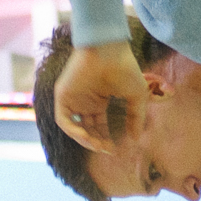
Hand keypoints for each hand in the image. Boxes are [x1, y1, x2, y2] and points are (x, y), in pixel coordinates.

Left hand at [54, 41, 151, 155]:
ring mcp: (72, 98)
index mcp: (98, 99)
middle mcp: (84, 100)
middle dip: (97, 142)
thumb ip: (136, 117)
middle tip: (108, 150)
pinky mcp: (63, 95)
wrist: (109, 49)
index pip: (99, 125)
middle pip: (87, 129)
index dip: (106, 138)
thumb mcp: (136, 96)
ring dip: (85, 140)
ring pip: (74, 127)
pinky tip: (87, 138)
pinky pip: (63, 120)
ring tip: (99, 147)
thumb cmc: (124, 67)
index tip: (116, 148)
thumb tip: (137, 139)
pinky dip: (73, 131)